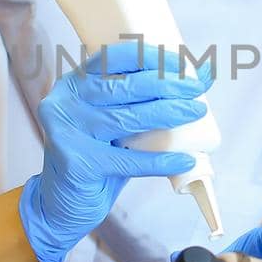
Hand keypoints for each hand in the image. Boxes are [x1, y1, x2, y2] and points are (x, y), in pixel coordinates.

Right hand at [22, 42, 210, 261]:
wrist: (62, 205)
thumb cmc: (96, 156)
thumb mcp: (113, 123)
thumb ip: (142, 102)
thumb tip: (199, 76)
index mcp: (74, 84)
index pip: (113, 58)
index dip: (151, 57)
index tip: (182, 63)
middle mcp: (66, 102)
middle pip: (124, 87)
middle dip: (167, 84)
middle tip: (197, 88)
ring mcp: (68, 132)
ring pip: (128, 118)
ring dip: (168, 113)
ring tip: (196, 112)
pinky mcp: (78, 163)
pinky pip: (129, 160)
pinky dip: (161, 160)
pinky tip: (184, 158)